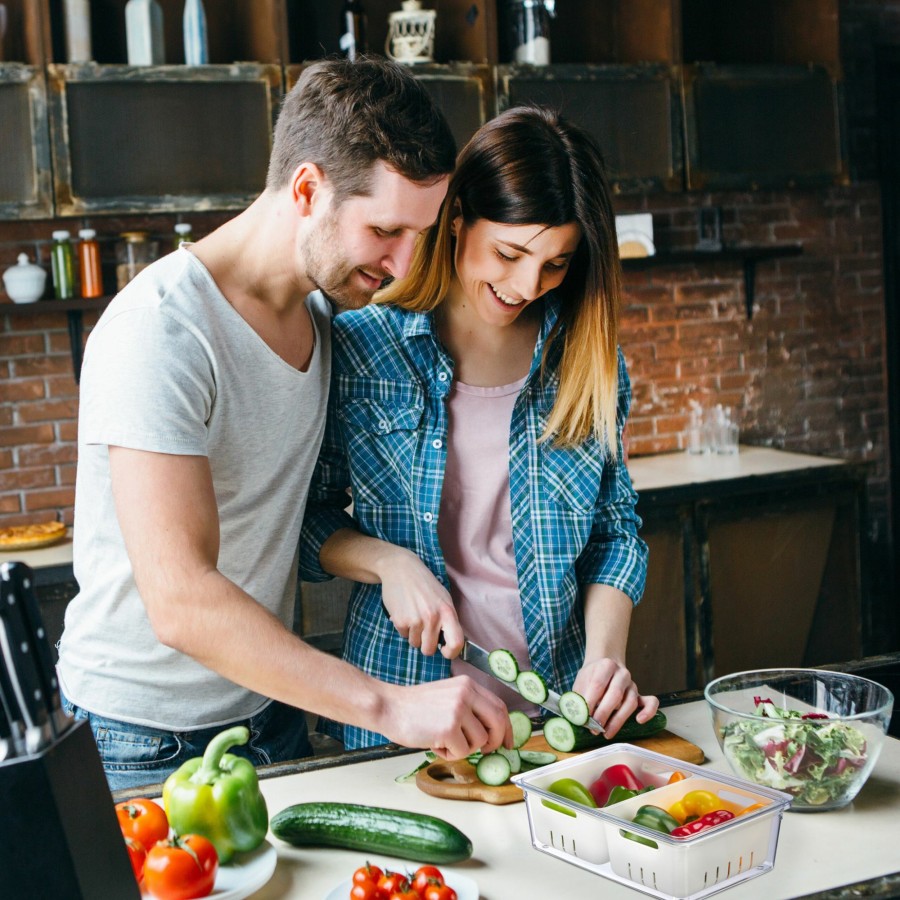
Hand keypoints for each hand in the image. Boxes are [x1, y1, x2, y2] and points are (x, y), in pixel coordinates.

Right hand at [379, 549, 463, 657]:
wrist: (402, 569)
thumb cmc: (425, 584)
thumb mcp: (443, 598)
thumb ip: (448, 620)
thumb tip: (451, 643)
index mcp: (448, 612)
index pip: (456, 643)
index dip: (451, 653)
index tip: (444, 651)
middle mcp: (433, 618)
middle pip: (429, 649)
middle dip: (425, 644)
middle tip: (423, 631)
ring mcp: (416, 620)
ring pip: (415, 643)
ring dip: (413, 634)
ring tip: (413, 615)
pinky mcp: (400, 620)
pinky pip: (403, 635)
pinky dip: (403, 628)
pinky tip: (405, 612)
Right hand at [384, 676, 511, 759]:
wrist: (389, 707)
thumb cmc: (415, 707)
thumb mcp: (447, 696)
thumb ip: (469, 707)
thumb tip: (491, 732)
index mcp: (468, 685)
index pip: (499, 706)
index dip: (507, 727)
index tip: (508, 742)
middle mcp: (467, 694)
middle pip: (499, 722)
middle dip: (496, 741)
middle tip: (487, 750)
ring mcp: (459, 709)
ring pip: (480, 741)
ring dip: (464, 748)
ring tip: (443, 739)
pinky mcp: (450, 727)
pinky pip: (462, 751)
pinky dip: (449, 753)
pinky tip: (434, 742)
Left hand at [571, 658, 658, 738]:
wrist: (605, 663)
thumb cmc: (592, 676)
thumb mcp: (581, 680)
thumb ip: (579, 696)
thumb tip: (576, 716)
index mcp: (606, 665)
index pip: (598, 684)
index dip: (590, 702)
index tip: (583, 717)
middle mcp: (622, 673)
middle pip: (615, 695)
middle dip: (603, 714)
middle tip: (594, 728)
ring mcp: (632, 684)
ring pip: (630, 702)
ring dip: (618, 720)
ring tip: (606, 733)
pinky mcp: (639, 694)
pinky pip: (651, 702)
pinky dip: (648, 712)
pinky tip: (640, 721)